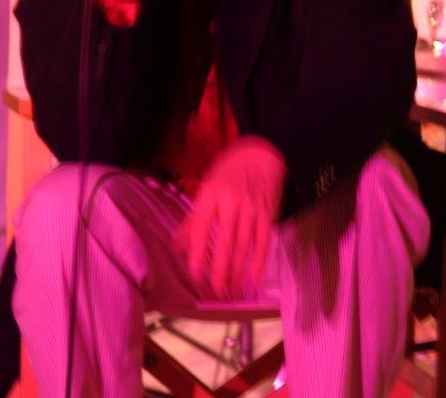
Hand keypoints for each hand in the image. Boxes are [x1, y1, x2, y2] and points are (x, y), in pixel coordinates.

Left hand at [182, 136, 285, 297]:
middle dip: (220, 268)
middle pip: (225, 241)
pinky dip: (258, 262)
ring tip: (231, 289)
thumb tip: (177, 246)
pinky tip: (252, 278)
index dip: (198, 251)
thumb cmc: (228, 172)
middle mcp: (232, 202)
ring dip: (237, 270)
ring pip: (244, 245)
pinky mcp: (268, 213)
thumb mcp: (206, 188)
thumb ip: (193, 218)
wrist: (262, 153)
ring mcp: (252, 208)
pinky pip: (263, 242)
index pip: (202, 227)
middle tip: (215, 291)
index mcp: (211, 194)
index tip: (195, 273)